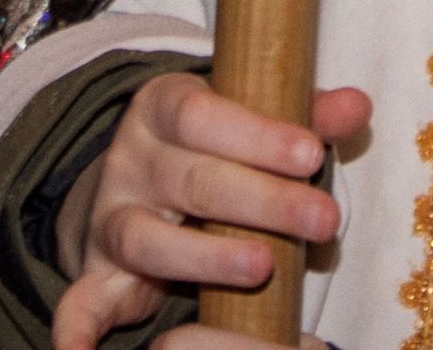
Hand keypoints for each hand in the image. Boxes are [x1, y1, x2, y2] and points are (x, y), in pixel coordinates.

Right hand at [48, 74, 369, 349]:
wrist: (140, 181)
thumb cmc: (217, 147)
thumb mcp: (253, 121)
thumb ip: (304, 115)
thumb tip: (358, 105)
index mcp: (163, 107)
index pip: (203, 113)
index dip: (256, 133)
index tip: (312, 154)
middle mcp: (130, 160)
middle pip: (190, 179)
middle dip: (261, 201)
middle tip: (323, 220)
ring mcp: (111, 218)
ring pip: (146, 238)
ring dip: (203, 257)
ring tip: (264, 267)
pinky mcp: (97, 275)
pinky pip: (80, 303)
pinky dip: (74, 329)